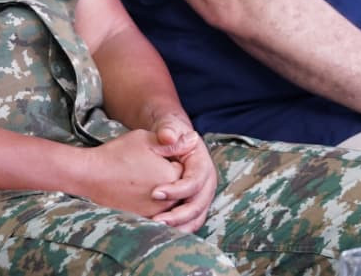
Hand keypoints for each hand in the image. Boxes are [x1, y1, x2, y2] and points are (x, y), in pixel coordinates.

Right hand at [81, 130, 184, 218]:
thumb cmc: (118, 154)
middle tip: (149, 168)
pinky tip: (140, 194)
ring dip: (166, 195)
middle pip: (181, 190)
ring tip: (144, 180)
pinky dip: (155, 207)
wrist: (91, 175)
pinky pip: (159, 215)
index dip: (173, 162)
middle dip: (172, 180)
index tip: (158, 157)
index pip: (186, 171)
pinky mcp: (143, 220)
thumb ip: (173, 142)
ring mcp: (155, 212)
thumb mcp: (147, 140)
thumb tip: (194, 139)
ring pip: (171, 204)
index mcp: (173, 177)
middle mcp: (168, 200)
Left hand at [148, 113, 217, 231]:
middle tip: (155, 220)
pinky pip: (190, 223)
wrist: (172, 140)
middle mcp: (207, 181)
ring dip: (178, 227)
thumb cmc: (169, 133)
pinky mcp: (194, 205)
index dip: (176, 190)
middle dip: (178, 215)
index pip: (194, 181)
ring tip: (156, 230)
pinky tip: (158, 232)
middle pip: (198, 204)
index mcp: (202, 163)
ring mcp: (202, 195)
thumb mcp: (168, 127)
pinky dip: (177, 230)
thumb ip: (167, 129)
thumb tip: (168, 136)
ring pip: (196, 218)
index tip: (154, 193)